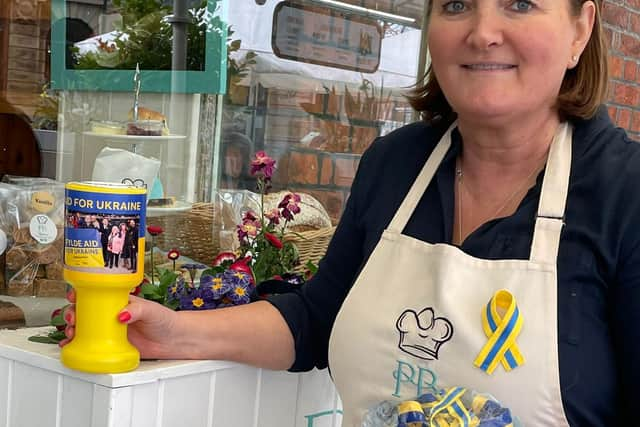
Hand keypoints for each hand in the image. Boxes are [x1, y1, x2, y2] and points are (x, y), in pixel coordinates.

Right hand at [59, 290, 179, 359]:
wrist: (173, 340)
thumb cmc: (165, 320)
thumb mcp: (151, 311)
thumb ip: (137, 310)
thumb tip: (122, 314)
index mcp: (119, 301)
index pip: (96, 294)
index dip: (82, 294)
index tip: (74, 296)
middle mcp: (111, 314)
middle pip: (85, 311)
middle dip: (73, 312)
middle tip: (73, 317)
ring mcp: (110, 330)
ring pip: (84, 327)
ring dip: (73, 328)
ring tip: (72, 331)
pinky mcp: (111, 345)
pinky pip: (90, 345)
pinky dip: (78, 345)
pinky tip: (71, 345)